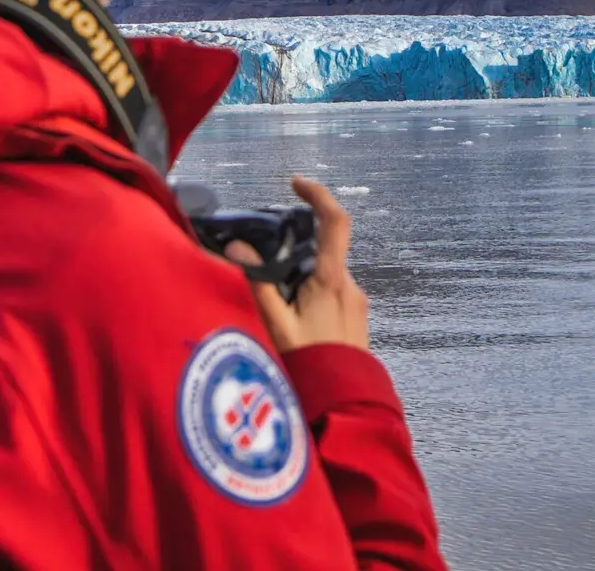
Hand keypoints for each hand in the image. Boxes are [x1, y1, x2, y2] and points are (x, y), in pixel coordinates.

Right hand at [225, 175, 369, 352]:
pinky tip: (291, 324)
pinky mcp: (356, 321)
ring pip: (326, 275)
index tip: (295, 184)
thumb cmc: (308, 367)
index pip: (335, 221)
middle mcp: (350, 286)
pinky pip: (331, 295)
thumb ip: (256, 284)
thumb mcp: (274, 326)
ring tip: (274, 307)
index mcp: (332, 280)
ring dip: (301, 279)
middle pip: (324, 250)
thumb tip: (237, 247)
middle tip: (265, 269)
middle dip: (295, 252)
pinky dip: (310, 295)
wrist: (345, 411)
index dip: (318, 194)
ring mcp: (357, 304)